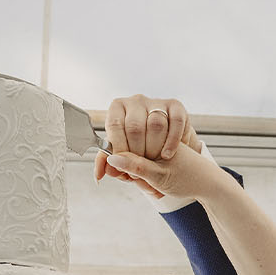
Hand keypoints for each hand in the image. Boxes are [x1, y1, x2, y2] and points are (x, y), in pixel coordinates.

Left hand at [95, 96, 230, 201]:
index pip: (114, 124)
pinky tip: (166, 155)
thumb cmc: (138, 149)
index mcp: (117, 108)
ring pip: (155, 124)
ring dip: (154, 148)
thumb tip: (99, 174)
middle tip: (138, 167)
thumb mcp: (120, 154)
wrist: (166, 149)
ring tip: (152, 162)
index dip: (118, 147)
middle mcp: (136, 101)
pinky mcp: (176, 106)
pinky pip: (175, 122)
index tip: (121, 162)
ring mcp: (157, 102)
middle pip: (135, 126)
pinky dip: (171, 142)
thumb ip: (107, 161)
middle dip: (136, 152)